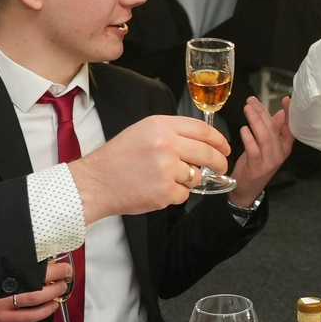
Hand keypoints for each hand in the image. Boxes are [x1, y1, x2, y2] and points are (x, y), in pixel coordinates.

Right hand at [0, 258, 72, 321]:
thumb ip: (7, 268)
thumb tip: (34, 260)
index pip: (27, 267)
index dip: (48, 266)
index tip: (60, 262)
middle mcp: (0, 290)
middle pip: (35, 283)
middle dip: (55, 279)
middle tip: (66, 273)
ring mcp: (3, 307)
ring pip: (35, 301)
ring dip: (53, 294)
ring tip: (61, 288)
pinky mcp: (4, 320)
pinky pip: (30, 317)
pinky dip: (45, 311)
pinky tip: (52, 305)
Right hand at [70, 116, 231, 218]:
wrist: (95, 182)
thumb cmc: (118, 158)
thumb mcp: (142, 132)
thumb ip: (172, 133)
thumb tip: (202, 142)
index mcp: (160, 126)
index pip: (203, 130)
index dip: (219, 140)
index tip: (225, 148)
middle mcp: (165, 144)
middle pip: (207, 153)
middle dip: (219, 163)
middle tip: (220, 168)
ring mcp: (166, 168)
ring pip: (196, 176)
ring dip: (188, 180)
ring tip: (164, 179)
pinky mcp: (165, 191)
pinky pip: (184, 194)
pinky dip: (174, 195)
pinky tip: (155, 190)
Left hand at [228, 98, 292, 205]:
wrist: (246, 189)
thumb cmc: (255, 164)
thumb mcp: (264, 145)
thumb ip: (272, 130)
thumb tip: (280, 113)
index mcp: (285, 147)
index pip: (290, 128)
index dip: (289, 113)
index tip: (286, 99)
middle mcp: (280, 153)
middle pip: (273, 129)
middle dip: (262, 112)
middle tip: (251, 101)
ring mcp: (270, 161)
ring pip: (265, 137)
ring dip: (255, 121)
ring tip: (247, 109)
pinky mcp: (258, 166)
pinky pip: (254, 149)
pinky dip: (249, 137)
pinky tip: (243, 129)